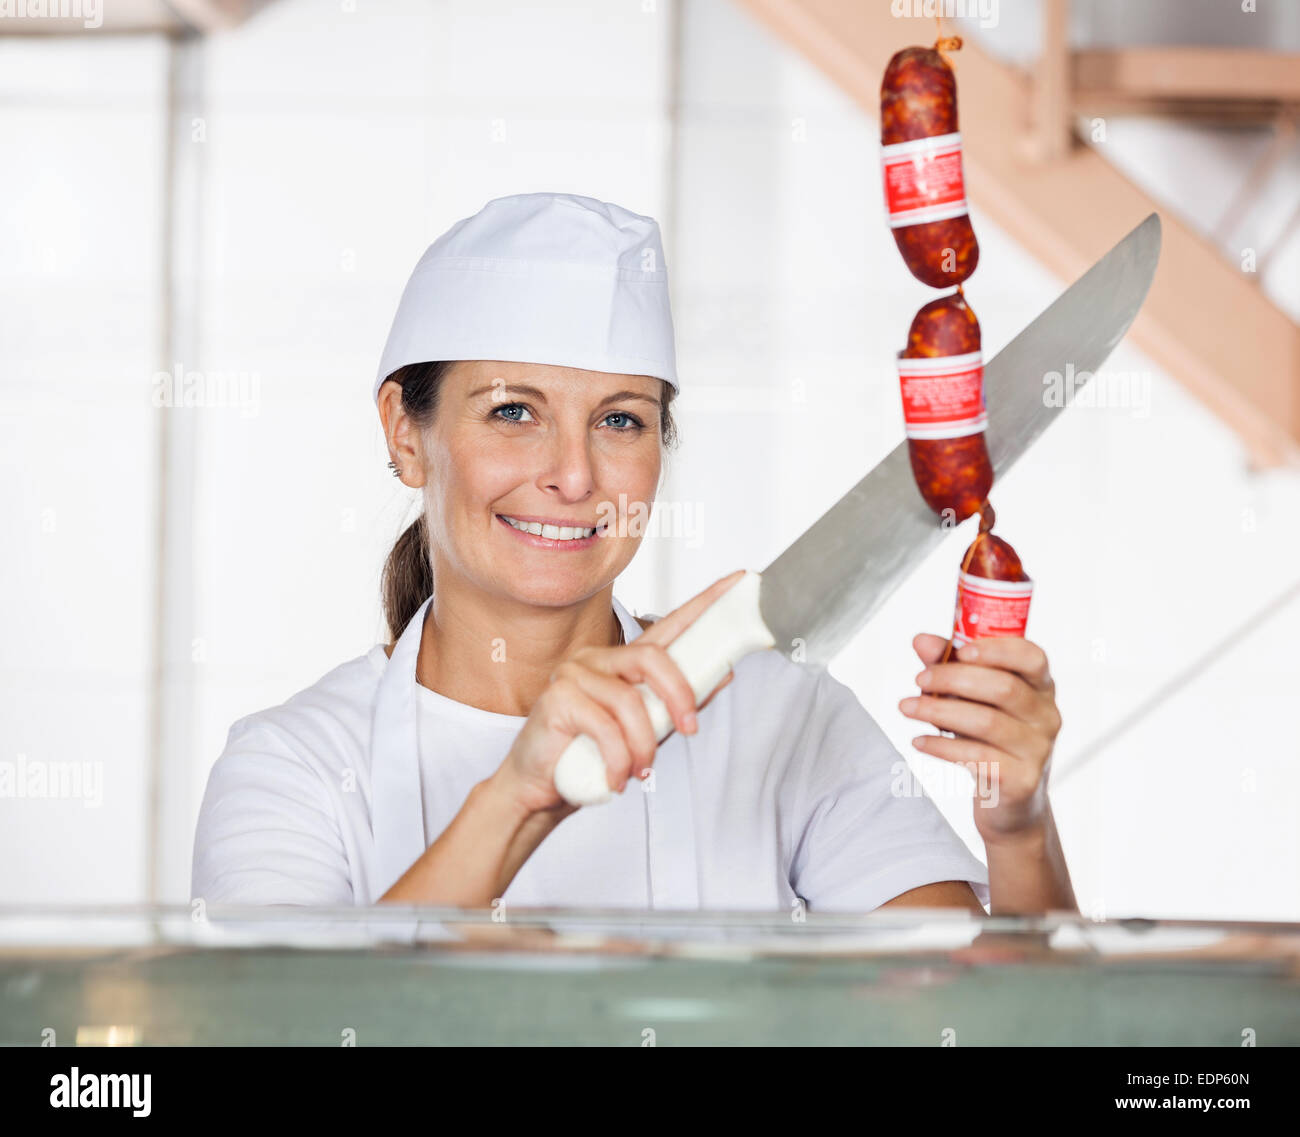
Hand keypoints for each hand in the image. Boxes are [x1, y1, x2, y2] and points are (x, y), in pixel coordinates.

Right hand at [495, 570, 745, 815]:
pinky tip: (616, 776)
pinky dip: (619, 758)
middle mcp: (599, 659)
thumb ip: (677, 702)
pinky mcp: (558, 697)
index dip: (706, 603)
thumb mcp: (646, 729)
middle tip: (689, 730)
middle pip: (652, 657)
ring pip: (630, 700)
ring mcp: (575, 673)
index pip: (670, 624)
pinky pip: (605, 726)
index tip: (738, 582)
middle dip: (680, 695)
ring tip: (641, 768)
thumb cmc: (590, 755)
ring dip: (644, 743)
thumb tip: (723, 674)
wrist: (542, 790)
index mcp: (624, 662)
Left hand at [898, 634, 1061, 844]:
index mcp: (1040, 686)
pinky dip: (942, 746)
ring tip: (906, 707)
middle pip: (1003, 688)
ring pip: (987, 722)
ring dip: (939, 711)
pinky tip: (919, 740)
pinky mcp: (1022, 780)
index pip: (1033, 657)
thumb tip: (921, 640)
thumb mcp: (972, 698)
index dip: (998, 649)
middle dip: (954, 679)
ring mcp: (1039, 749)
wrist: (1009, 800)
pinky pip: (978, 757)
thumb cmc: (989, 737)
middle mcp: (1047, 715)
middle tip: (918, 678)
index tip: (960, 650)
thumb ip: (950, 666)